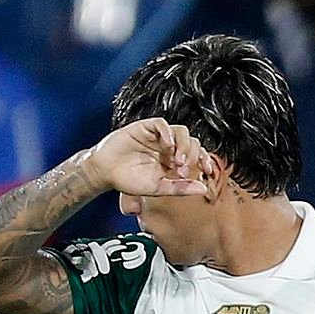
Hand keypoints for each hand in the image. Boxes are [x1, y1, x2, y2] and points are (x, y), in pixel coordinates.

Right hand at [85, 117, 214, 197]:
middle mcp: (170, 147)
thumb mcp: (159, 188)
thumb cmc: (130, 180)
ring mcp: (158, 137)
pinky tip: (167, 145)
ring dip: (183, 145)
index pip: (197, 155)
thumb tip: (204, 189)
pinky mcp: (145, 128)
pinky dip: (167, 132)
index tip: (209, 171)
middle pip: (192, 142)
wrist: (105, 173)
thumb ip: (180, 188)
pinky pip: (161, 124)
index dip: (205, 161)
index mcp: (175, 161)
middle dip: (192, 156)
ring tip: (176, 160)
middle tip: (182, 169)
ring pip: (181, 131)